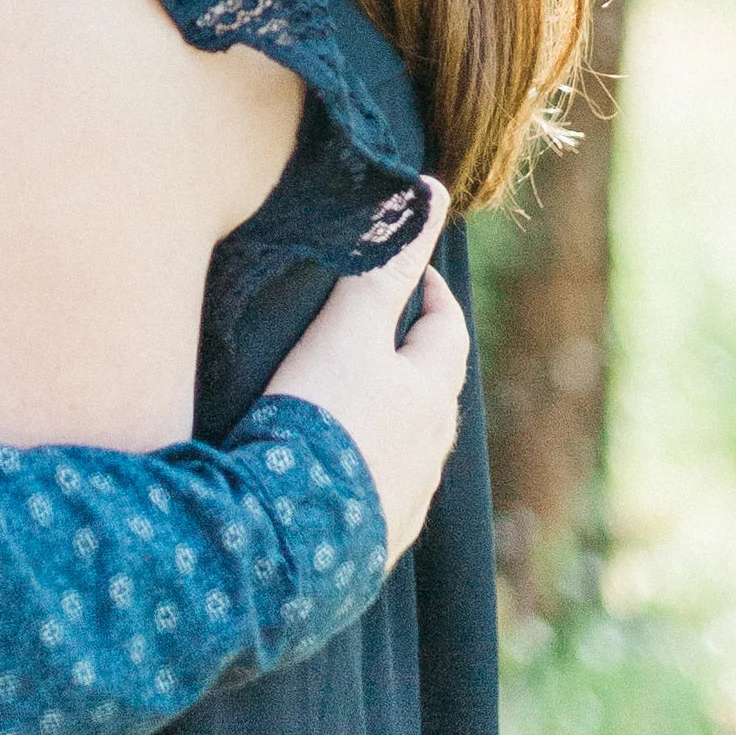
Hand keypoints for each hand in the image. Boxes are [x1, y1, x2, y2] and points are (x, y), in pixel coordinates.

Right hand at [265, 182, 468, 561]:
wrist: (289, 532)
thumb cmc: (320, 416)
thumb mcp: (346, 327)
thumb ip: (385, 260)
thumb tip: (431, 191)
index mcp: (428, 396)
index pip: (445, 333)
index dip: (432, 298)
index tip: (417, 278)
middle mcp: (429, 452)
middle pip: (435, 394)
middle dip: (417, 360)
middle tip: (388, 335)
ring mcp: (404, 503)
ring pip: (411, 448)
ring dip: (395, 420)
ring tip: (360, 403)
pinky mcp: (373, 544)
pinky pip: (381, 496)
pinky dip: (367, 472)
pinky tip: (338, 473)